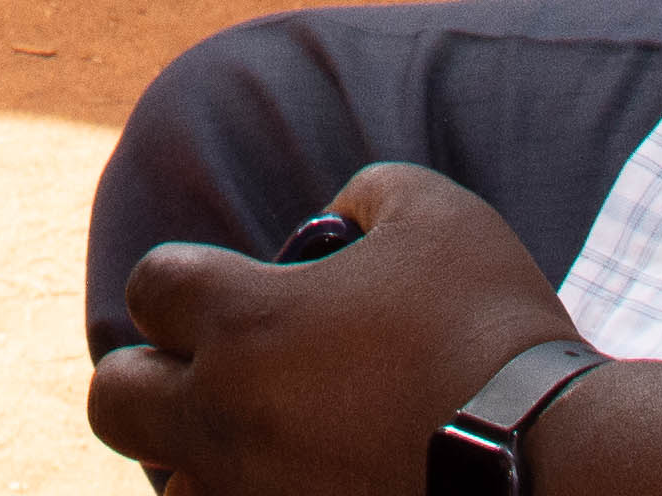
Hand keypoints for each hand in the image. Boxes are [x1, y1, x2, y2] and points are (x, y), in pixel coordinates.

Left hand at [89, 166, 580, 495]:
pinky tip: (296, 477)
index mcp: (245, 322)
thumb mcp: (433, 211)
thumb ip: (363, 194)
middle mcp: (224, 417)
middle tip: (209, 369)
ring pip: (165, 484)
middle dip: (147, 376)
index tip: (224, 286)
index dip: (182, 279)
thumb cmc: (488, 325)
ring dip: (194, 455)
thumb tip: (338, 220)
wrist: (548, 461)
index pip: (149, 288)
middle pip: (113, 400)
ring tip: (257, 438)